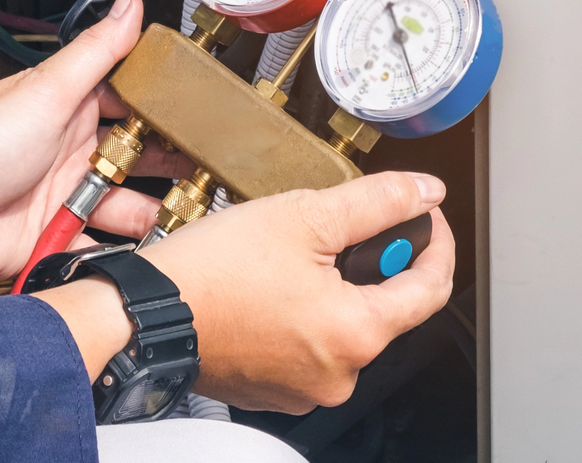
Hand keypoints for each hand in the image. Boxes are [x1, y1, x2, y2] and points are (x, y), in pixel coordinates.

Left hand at [0, 0, 189, 285]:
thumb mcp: (45, 90)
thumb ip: (96, 53)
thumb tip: (130, 6)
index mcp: (70, 108)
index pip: (133, 102)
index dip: (168, 108)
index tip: (209, 114)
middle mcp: (71, 151)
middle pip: (140, 158)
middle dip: (174, 165)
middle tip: (212, 171)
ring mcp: (66, 197)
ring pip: (129, 205)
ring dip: (154, 211)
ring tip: (185, 214)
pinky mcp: (59, 240)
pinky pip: (105, 247)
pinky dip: (127, 250)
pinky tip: (149, 248)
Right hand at [140, 172, 453, 411]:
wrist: (145, 313)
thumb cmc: (212, 271)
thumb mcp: (302, 215)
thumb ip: (374, 201)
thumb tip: (420, 191)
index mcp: (355, 334)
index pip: (431, 289)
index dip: (435, 241)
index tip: (424, 215)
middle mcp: (338, 375)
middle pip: (382, 307)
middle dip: (369, 262)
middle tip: (337, 226)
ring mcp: (304, 389)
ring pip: (341, 326)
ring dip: (332, 287)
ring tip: (291, 255)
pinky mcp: (272, 390)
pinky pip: (306, 346)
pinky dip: (300, 314)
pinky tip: (269, 286)